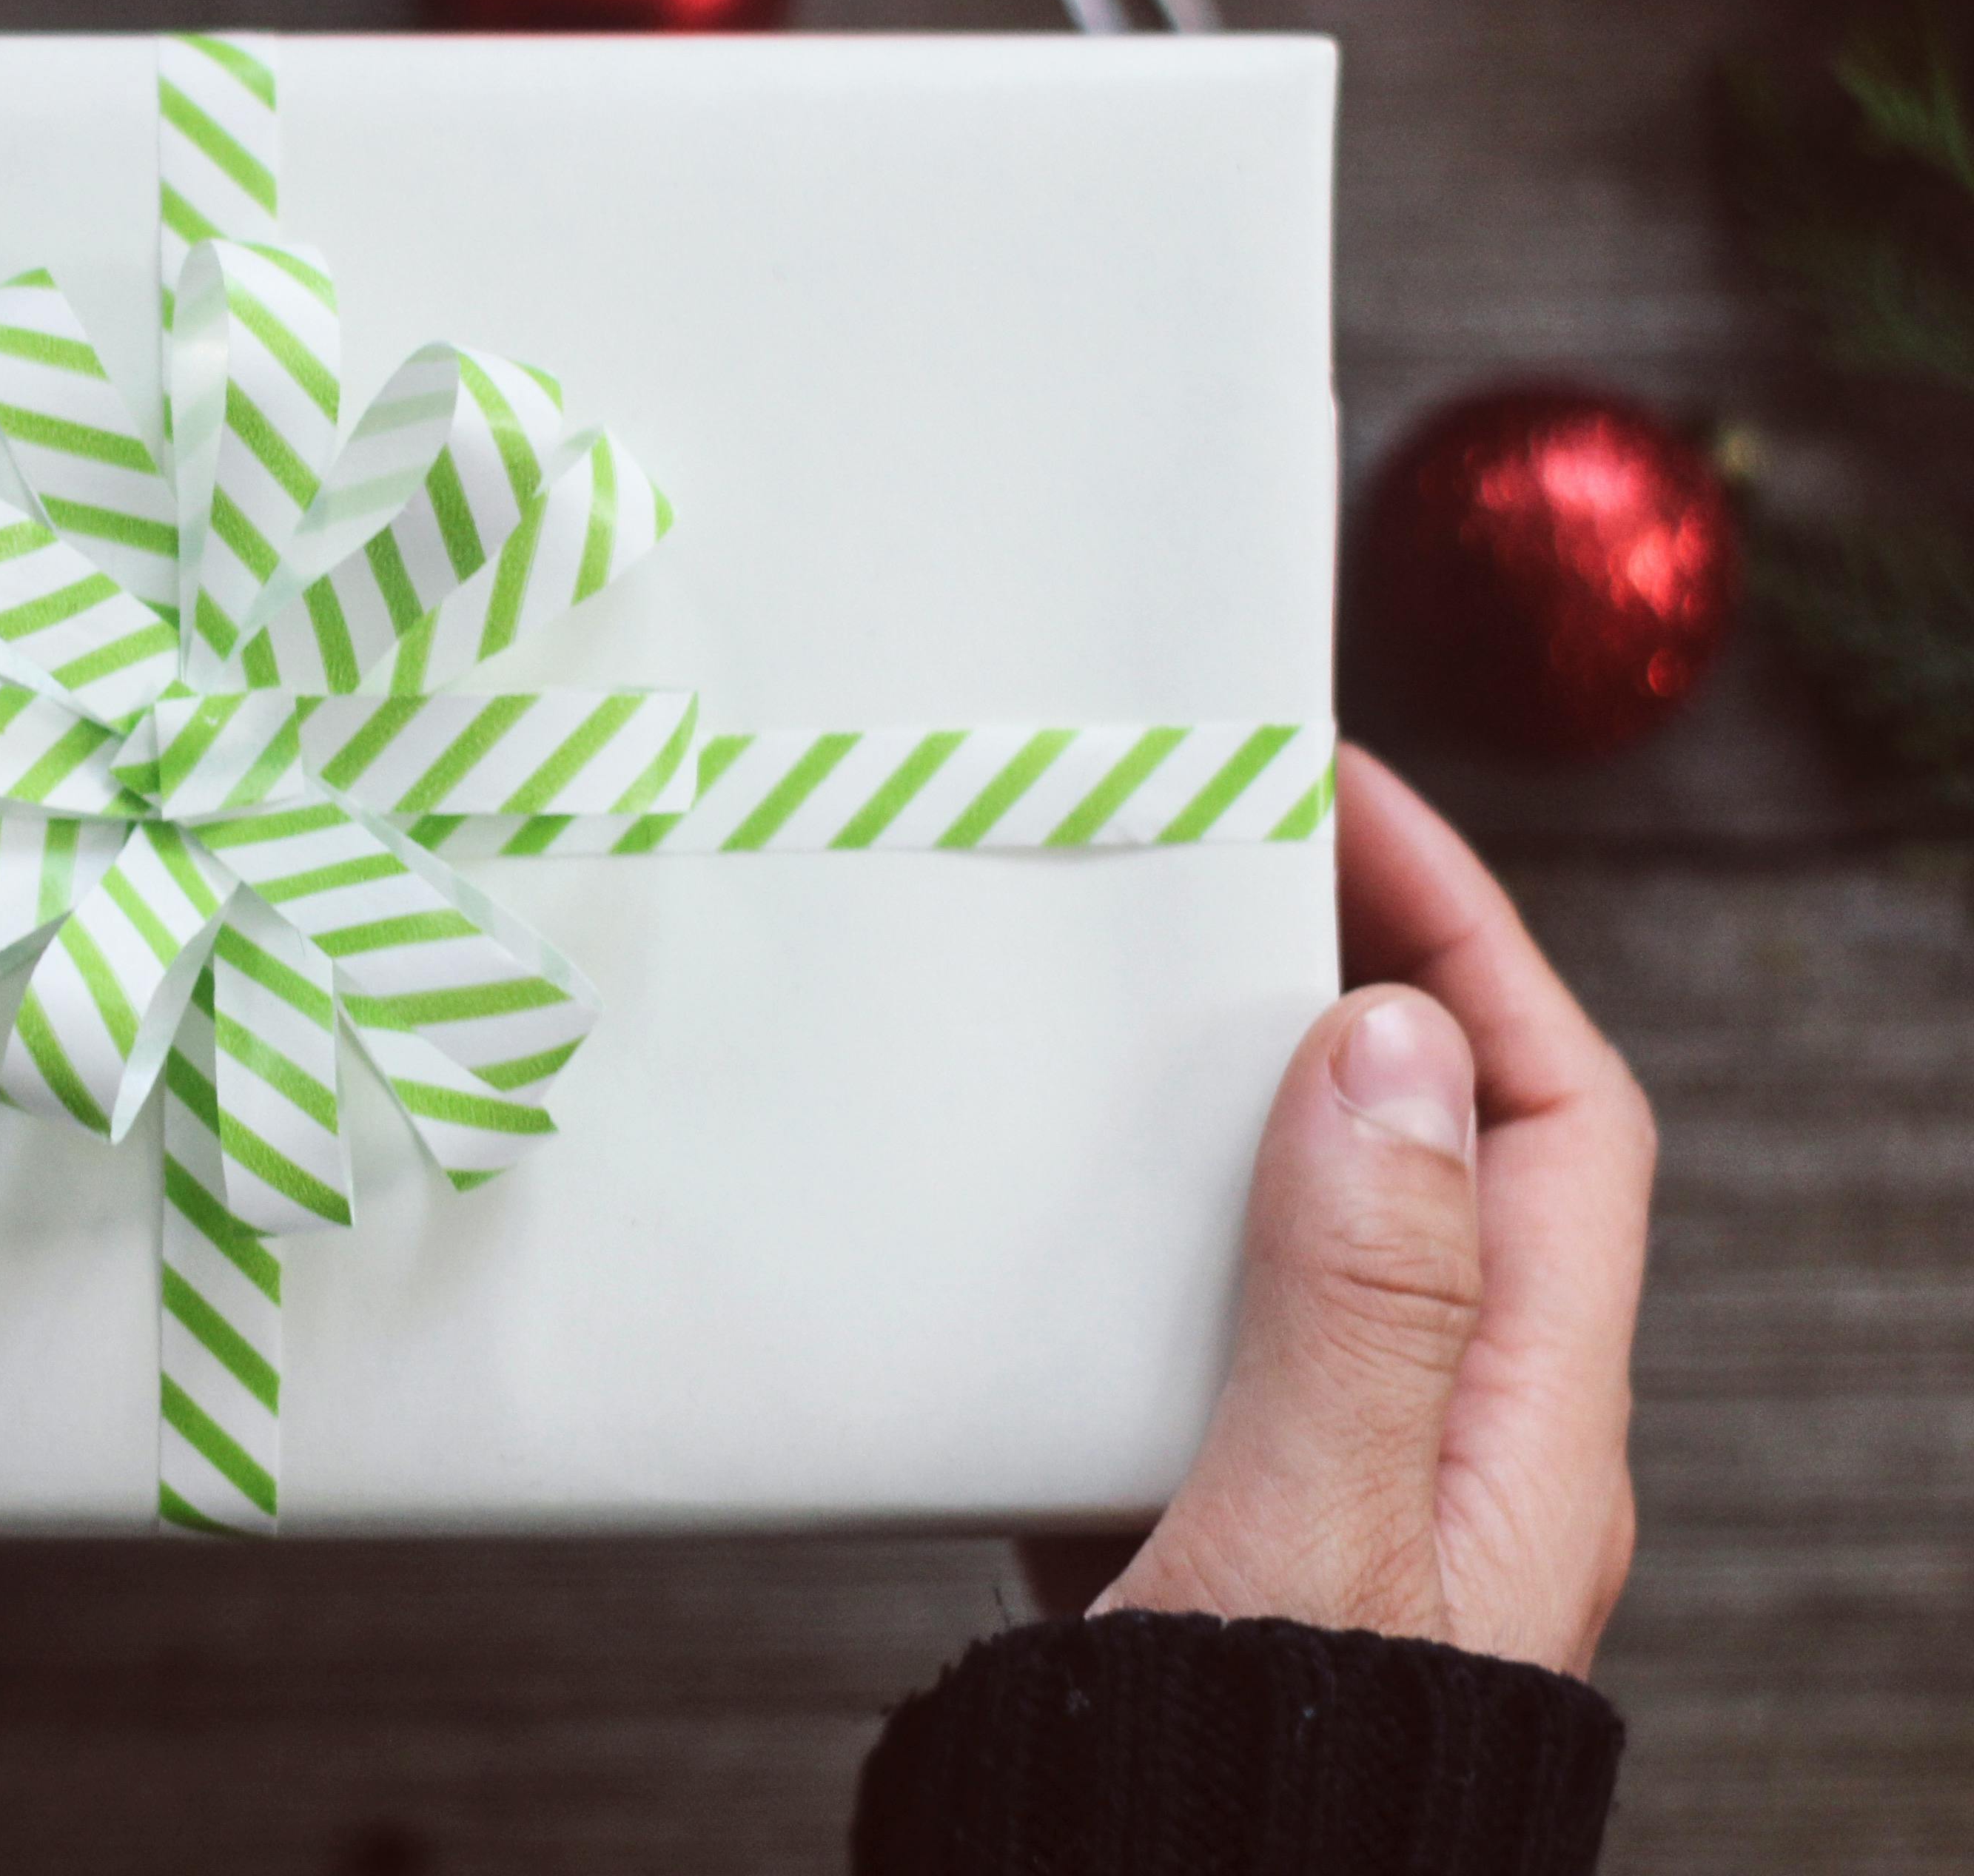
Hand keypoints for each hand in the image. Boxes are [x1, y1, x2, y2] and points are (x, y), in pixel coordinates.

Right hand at [1021, 743, 1653, 1676]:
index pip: (1553, 1112)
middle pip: (1444, 1150)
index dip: (1466, 934)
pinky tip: (1026, 1215)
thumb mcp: (1305, 1535)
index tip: (1340, 803)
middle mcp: (1454, 1451)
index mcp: (1524, 1437)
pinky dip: (1126, 1235)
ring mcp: (1335, 1490)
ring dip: (1226, 1101)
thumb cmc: (1246, 1806)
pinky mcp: (1214, 1526)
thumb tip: (1385, 1045)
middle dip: (1345, 979)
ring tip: (1111, 998)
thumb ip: (1354, 1297)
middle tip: (1214, 862)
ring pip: (1311, 1231)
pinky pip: (1196, 1326)